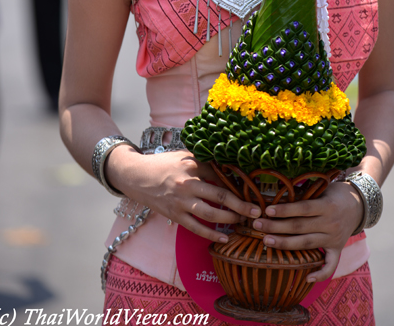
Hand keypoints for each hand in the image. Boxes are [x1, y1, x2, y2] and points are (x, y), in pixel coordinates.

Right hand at [106, 148, 261, 243]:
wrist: (138, 176)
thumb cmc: (164, 164)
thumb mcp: (185, 156)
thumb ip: (205, 162)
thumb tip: (229, 168)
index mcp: (194, 165)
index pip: (221, 174)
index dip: (238, 183)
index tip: (252, 190)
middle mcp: (188, 183)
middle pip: (221, 195)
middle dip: (241, 205)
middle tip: (256, 211)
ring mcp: (181, 201)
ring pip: (211, 213)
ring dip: (230, 219)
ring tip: (242, 222)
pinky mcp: (175, 215)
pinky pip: (196, 227)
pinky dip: (212, 234)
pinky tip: (224, 238)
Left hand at [251, 181, 362, 282]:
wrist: (360, 204)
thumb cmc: (335, 192)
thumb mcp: (323, 187)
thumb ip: (305, 192)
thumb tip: (279, 192)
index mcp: (327, 206)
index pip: (302, 209)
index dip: (285, 210)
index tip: (267, 210)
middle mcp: (331, 224)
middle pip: (300, 227)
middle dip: (276, 226)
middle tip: (257, 225)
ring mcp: (334, 239)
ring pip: (307, 244)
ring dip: (286, 244)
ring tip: (266, 242)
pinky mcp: (338, 249)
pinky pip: (330, 265)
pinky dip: (320, 274)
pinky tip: (306, 279)